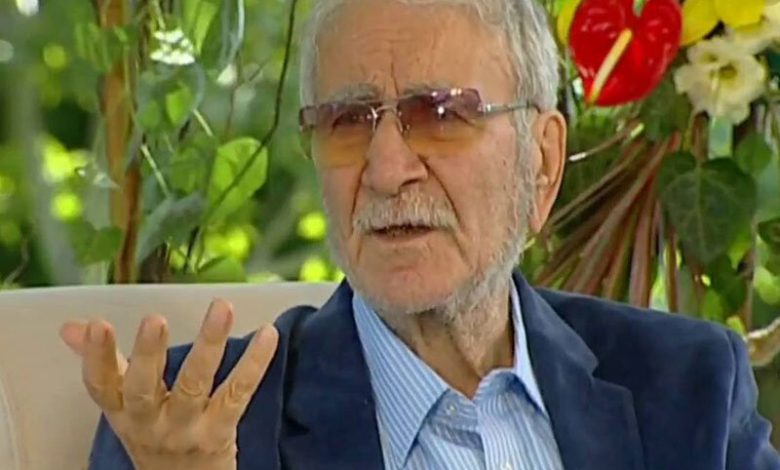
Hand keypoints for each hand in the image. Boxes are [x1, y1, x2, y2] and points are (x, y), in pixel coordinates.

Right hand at [59, 299, 278, 469]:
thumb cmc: (155, 436)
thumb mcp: (125, 408)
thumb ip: (105, 365)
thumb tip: (72, 326)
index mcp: (123, 413)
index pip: (102, 386)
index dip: (96, 357)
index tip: (96, 325)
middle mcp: (150, 424)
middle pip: (144, 389)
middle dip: (147, 354)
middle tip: (154, 319)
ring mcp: (186, 429)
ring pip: (195, 385)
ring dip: (209, 344)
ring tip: (222, 308)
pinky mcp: (220, 432)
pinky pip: (238, 393)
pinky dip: (254, 362)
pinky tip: (268, 334)